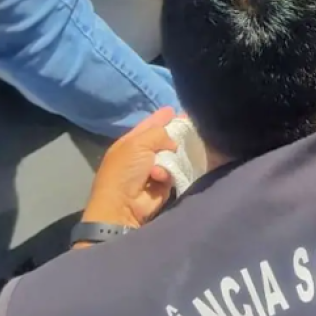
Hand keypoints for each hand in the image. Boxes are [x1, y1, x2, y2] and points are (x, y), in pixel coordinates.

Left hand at [82, 107, 178, 229]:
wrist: (123, 205)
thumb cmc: (125, 170)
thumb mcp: (138, 144)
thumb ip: (159, 134)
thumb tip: (173, 142)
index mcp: (130, 143)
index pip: (149, 125)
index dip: (161, 117)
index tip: (175, 109)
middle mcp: (142, 155)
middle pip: (164, 140)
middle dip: (175, 134)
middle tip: (191, 125)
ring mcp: (153, 170)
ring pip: (173, 156)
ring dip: (172, 155)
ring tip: (177, 152)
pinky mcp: (163, 185)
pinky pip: (174, 173)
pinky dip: (167, 174)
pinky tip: (159, 177)